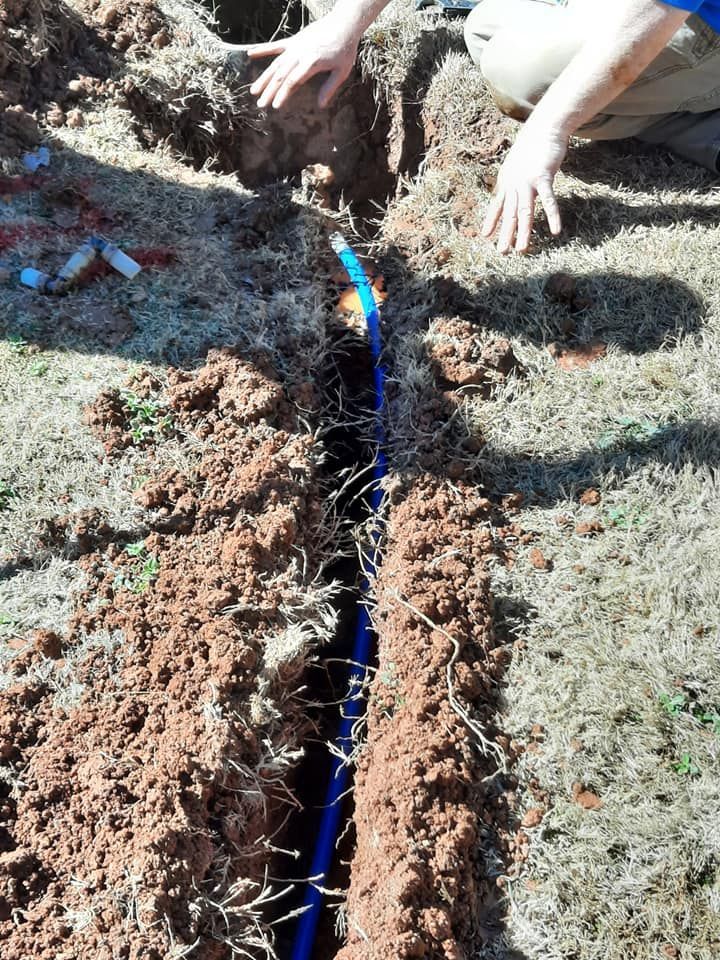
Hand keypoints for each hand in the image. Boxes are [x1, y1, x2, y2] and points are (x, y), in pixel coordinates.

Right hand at [247, 15, 360, 109]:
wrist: (343, 23)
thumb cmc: (345, 49)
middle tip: (260, 104)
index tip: (275, 106)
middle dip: (269, 91)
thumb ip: (329, 88)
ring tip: (253, 90)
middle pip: (280, 75)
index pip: (292, 81)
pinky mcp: (293, 40)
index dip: (282, 94)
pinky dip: (262, 49)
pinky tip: (250, 54)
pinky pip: (275, 46)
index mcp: (311, 63)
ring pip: (275, 64)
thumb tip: (321, 105)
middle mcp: (300, 54)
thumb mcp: (341, 71)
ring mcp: (294, 47)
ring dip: (263, 78)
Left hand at [482, 125, 567, 253]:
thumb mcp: (516, 164)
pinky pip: (548, 200)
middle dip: (505, 234)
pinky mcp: (543, 177)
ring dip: (523, 232)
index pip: (497, 205)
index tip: (485, 235)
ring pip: (525, 211)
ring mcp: (527, 182)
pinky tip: (555, 231)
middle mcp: (514, 184)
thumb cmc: (532, 146)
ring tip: (521, 249)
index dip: (492, 220)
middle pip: (510, 213)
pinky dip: (552, 216)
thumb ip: (513, 178)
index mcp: (507, 181)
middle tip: (502, 252)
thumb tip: (510, 188)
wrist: (544, 126)